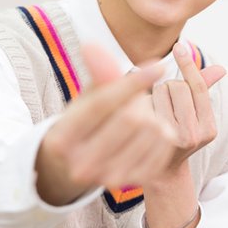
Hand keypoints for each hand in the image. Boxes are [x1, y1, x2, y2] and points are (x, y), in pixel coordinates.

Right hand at [35, 44, 175, 205]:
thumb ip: (95, 76)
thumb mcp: (84, 100)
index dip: (133, 81)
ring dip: (155, 114)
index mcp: (63, 139)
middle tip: (139, 98)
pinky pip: (163, 148)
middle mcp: (82, 165)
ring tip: (143, 115)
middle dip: (141, 99)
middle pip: (131, 118)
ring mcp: (108, 179)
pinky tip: (154, 129)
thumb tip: (92, 45)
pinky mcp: (132, 183)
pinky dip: (164, 132)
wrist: (77, 168)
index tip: (159, 64)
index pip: (103, 103)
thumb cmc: (83, 125)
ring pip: (152, 131)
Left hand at [151, 42, 225, 174]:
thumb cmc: (176, 135)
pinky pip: (145, 104)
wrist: (160, 173)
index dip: (188, 65)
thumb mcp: (193, 116)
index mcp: (209, 127)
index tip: (179, 46)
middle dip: (167, 86)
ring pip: (160, 92)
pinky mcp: (150, 140)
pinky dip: (141, 102)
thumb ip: (203, 91)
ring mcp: (172, 139)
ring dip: (154, 92)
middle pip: (177, 86)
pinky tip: (139, 113)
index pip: (198, 87)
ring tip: (153, 108)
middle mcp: (194, 135)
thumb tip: (221, 69)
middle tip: (163, 100)